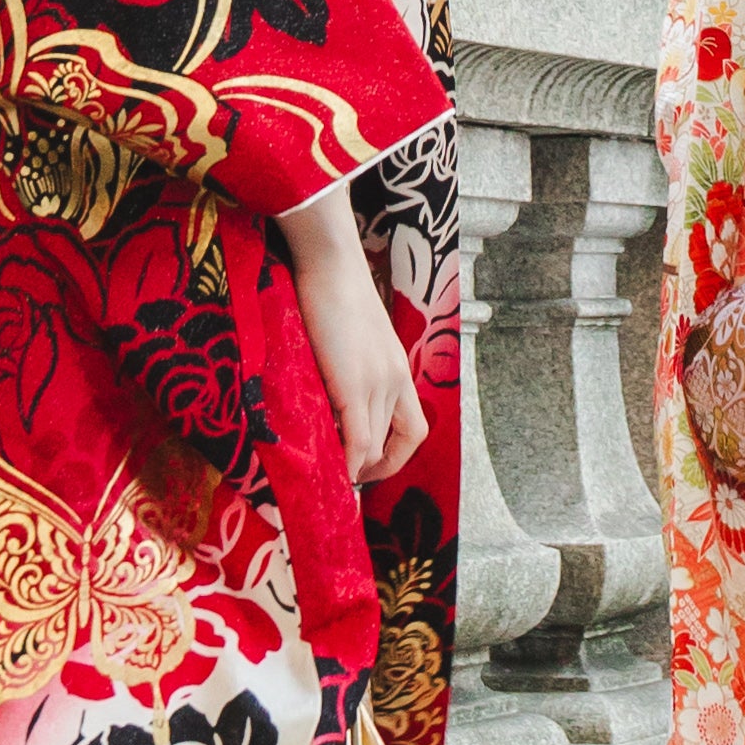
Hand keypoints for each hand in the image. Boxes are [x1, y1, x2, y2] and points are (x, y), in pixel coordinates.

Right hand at [280, 184, 428, 482]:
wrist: (332, 265)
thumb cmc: (333, 290)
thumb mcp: (354, 335)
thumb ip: (351, 365)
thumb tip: (331, 389)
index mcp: (397, 368)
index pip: (414, 428)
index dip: (396, 454)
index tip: (369, 464)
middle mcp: (397, 380)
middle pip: (397, 441)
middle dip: (375, 468)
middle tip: (347, 480)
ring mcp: (379, 384)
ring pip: (376, 445)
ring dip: (357, 468)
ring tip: (333, 479)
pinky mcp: (355, 386)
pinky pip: (358, 439)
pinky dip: (349, 462)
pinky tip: (334, 472)